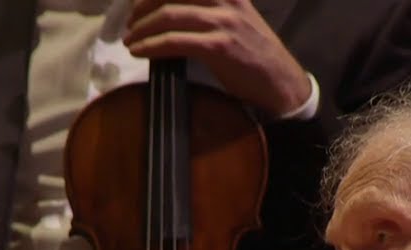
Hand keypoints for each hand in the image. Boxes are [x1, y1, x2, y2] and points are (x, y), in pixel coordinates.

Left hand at [125, 0, 311, 118]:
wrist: (280, 80)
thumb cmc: (255, 53)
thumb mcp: (236, 17)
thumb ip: (209, 8)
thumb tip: (173, 10)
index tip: (138, 2)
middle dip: (142, 6)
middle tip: (131, 22)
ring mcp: (222, 22)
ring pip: (168, 15)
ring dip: (141, 28)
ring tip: (130, 39)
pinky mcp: (218, 47)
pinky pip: (174, 41)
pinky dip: (150, 46)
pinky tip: (140, 51)